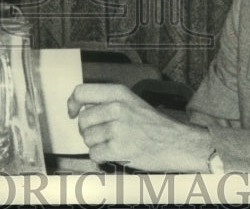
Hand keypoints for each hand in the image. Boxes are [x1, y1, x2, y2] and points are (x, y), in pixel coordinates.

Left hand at [67, 83, 212, 172]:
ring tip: (113, 144)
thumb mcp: (132, 102)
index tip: (72, 112)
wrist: (176, 143)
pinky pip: (95, 154)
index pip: (82, 92)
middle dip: (88, 130)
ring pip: (88, 138)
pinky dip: (101, 157)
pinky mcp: (119, 148)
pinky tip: (114, 154)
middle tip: (102, 134)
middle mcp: (117, 107)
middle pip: (83, 120)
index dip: (72, 103)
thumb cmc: (155, 125)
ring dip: (96, 145)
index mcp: (119, 93)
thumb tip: (82, 108)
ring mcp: (118, 128)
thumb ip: (108, 102)